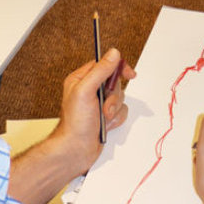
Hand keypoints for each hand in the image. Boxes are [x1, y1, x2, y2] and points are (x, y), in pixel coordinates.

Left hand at [50, 48, 135, 175]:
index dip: (117, 68)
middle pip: (115, 83)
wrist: (76, 150)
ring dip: (114, 109)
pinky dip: (116, 119)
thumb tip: (113, 54)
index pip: (103, 64)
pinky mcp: (105, 116)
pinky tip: (105, 125)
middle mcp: (89, 91)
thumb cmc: (75, 123)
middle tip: (104, 106)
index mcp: (80, 80)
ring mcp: (98, 104)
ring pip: (119, 98)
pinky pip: (121, 111)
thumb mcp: (86, 91)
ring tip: (103, 118)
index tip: (128, 73)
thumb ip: (100, 71)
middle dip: (113, 96)